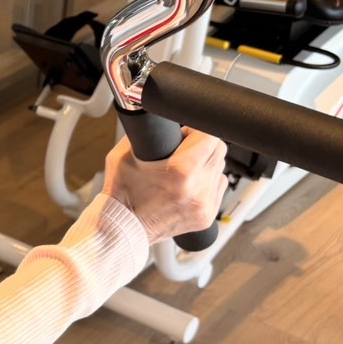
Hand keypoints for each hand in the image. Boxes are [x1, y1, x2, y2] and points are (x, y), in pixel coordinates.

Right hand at [101, 128, 228, 243]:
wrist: (122, 226)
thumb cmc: (122, 193)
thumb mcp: (125, 154)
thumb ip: (147, 132)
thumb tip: (158, 117)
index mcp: (180, 171)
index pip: (209, 135)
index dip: (196, 129)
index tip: (186, 132)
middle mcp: (197, 189)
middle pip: (219, 150)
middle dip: (203, 144)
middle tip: (185, 148)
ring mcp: (204, 204)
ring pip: (220, 169)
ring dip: (207, 164)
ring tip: (186, 170)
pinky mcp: (207, 216)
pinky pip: (218, 188)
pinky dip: (207, 183)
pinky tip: (189, 185)